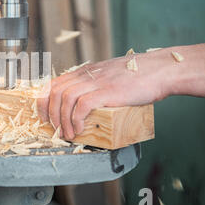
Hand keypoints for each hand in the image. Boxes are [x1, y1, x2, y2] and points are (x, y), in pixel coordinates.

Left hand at [37, 43, 204, 140]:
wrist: (160, 70)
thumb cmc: (138, 76)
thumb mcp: (109, 76)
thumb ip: (95, 85)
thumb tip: (86, 103)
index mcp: (85, 72)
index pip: (54, 83)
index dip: (44, 100)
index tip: (44, 116)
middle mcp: (87, 75)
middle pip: (55, 91)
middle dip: (50, 113)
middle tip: (55, 129)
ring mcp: (97, 82)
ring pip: (65, 99)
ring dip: (63, 120)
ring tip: (68, 134)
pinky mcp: (108, 91)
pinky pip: (82, 105)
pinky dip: (77, 119)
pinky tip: (80, 129)